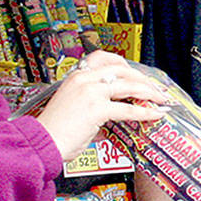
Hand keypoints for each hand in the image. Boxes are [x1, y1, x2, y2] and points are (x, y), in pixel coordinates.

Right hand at [34, 51, 170, 160]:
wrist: (40, 142)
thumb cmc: (53, 131)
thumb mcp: (72, 109)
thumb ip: (91, 106)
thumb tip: (109, 117)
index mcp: (75, 77)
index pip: (102, 58)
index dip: (122, 63)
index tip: (134, 71)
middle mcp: (83, 79)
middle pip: (121, 70)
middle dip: (141, 78)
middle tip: (154, 87)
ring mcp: (90, 92)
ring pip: (128, 85)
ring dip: (148, 91)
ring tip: (160, 98)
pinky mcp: (96, 108)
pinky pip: (128, 109)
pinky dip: (145, 111)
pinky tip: (154, 114)